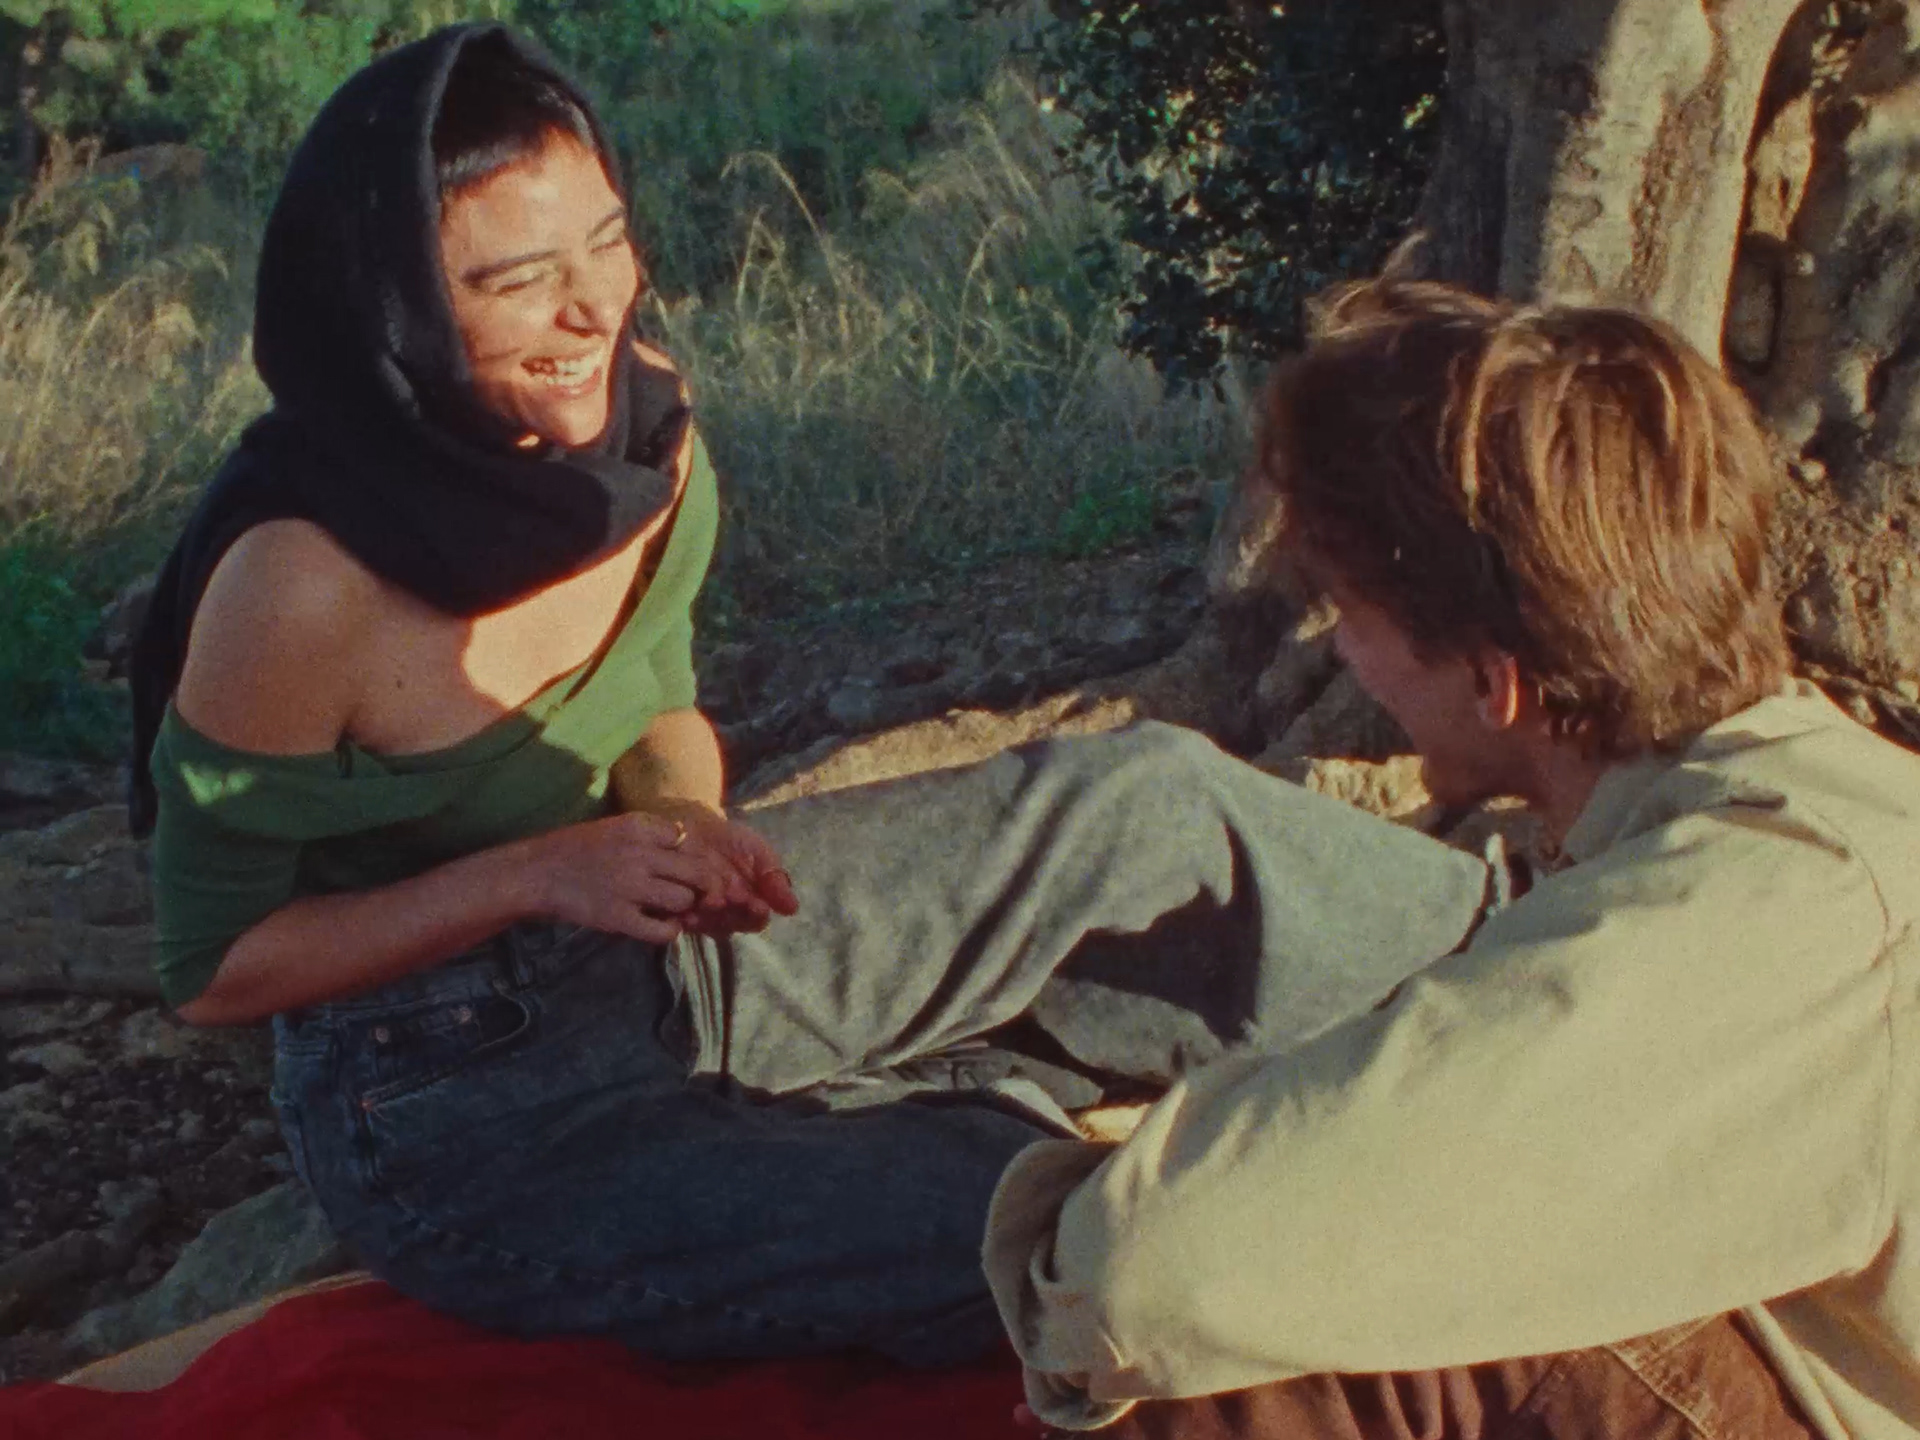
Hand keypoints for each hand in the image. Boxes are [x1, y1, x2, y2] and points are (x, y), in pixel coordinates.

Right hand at [525, 810, 741, 943]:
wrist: (536, 873)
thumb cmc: (576, 849)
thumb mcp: (615, 827)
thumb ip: (650, 834)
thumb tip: (687, 843)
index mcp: (639, 827)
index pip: (688, 841)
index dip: (694, 857)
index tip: (688, 868)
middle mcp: (639, 854)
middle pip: (697, 871)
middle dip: (703, 886)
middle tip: (698, 894)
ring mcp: (629, 887)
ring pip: (684, 900)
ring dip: (684, 908)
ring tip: (673, 909)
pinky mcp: (618, 918)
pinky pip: (663, 931)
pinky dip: (670, 931)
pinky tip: (662, 926)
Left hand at [638, 800, 799, 937]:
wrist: (686, 824)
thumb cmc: (726, 838)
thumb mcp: (755, 849)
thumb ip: (773, 876)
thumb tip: (793, 908)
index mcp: (749, 902)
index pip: (756, 919)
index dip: (756, 914)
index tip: (756, 903)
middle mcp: (726, 912)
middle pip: (733, 925)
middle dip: (732, 913)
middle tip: (730, 897)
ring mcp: (700, 913)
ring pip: (708, 926)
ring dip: (710, 916)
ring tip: (708, 901)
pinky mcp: (674, 911)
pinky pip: (682, 922)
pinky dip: (685, 917)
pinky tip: (687, 909)